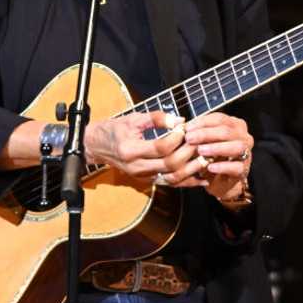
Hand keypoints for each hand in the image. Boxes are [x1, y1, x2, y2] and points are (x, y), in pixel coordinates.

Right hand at [84, 112, 201, 181]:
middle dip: (188, 152)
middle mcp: (137, 167)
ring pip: (172, 178)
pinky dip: (187, 182)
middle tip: (199, 140)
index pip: (160, 147)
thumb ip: (156, 118)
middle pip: (169, 164)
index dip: (176, 137)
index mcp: (130, 150)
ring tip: (205, 157)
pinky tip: (202, 179)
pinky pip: (170, 183)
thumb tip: (179, 120)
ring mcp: (142, 176)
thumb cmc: (114, 129)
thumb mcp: (133, 118)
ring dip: (191, 169)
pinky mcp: (148, 180)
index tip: (184, 127)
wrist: (97, 146)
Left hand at [183, 113, 253, 203]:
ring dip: (217, 147)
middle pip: (227, 131)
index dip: (202, 122)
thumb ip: (195, 132)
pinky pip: (236, 167)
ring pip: (236, 146)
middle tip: (189, 138)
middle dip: (206, 134)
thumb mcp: (202, 142)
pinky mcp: (244, 170)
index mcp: (234, 125)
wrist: (219, 180)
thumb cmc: (210, 156)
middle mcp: (243, 136)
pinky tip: (210, 167)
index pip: (219, 118)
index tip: (187, 128)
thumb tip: (180, 126)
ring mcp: (246, 153)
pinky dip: (223, 166)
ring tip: (201, 150)